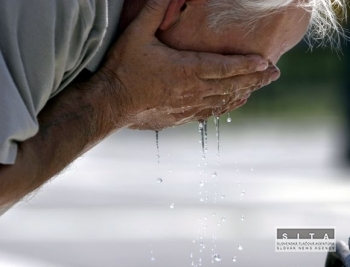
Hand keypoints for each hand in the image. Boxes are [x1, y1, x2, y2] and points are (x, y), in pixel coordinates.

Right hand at [99, 0, 279, 129]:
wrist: (111, 103)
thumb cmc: (124, 69)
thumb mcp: (137, 34)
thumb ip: (155, 10)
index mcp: (186, 69)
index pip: (225, 67)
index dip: (248, 65)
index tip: (267, 63)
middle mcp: (192, 90)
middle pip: (231, 85)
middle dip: (255, 79)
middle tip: (275, 74)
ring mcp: (188, 106)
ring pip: (224, 100)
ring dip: (244, 93)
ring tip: (259, 87)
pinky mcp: (181, 116)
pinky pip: (210, 112)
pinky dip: (226, 106)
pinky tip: (233, 104)